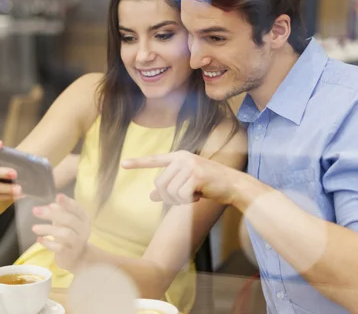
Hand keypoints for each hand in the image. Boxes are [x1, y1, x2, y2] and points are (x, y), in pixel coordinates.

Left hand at [32, 194, 90, 271]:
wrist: (77, 257)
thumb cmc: (70, 234)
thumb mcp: (65, 221)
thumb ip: (59, 212)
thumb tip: (47, 206)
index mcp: (83, 218)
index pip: (77, 208)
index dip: (68, 202)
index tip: (58, 196)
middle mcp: (83, 229)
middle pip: (69, 219)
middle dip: (52, 214)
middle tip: (35, 211)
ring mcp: (78, 242)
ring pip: (65, 233)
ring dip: (48, 229)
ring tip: (34, 228)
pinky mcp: (70, 253)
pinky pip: (59, 247)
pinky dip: (48, 243)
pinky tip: (39, 240)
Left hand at [122, 150, 238, 205]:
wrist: (234, 184)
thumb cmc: (211, 184)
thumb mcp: (188, 185)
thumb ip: (170, 187)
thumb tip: (151, 196)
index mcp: (180, 157)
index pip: (155, 159)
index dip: (138, 163)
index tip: (123, 164)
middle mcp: (183, 158)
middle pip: (160, 184)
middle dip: (169, 197)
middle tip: (186, 197)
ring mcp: (189, 165)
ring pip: (168, 192)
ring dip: (179, 200)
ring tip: (194, 195)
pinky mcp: (195, 176)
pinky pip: (180, 196)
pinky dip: (188, 201)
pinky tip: (199, 195)